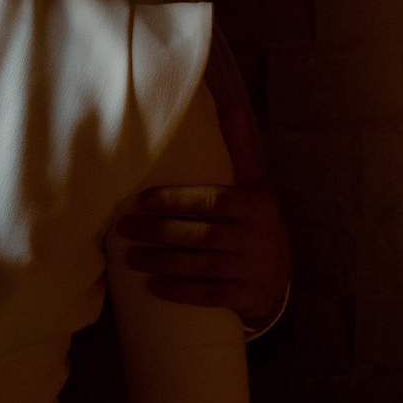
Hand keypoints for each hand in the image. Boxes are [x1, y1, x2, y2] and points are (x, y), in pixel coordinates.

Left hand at [117, 103, 290, 329]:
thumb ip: (239, 149)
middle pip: (202, 234)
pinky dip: (181, 291)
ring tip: (129, 257)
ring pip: (202, 266)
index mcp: (258, 206)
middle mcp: (259, 237)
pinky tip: (153, 285)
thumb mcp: (256, 186)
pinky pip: (211, 295)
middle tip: (122, 228)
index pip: (213, 201)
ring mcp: (255, 269)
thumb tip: (230, 105)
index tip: (142, 200)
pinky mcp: (248, 297)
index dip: (176, 201)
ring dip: (162, 261)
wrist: (279, 277)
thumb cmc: (256, 222)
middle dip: (159, 232)